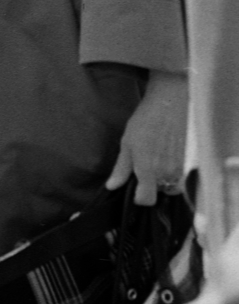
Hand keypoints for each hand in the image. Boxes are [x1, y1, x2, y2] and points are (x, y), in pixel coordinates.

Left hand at [107, 70, 188, 205]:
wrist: (169, 104)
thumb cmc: (145, 122)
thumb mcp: (127, 144)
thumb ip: (121, 169)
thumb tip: (112, 186)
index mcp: (148, 170)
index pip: (146, 200)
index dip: (139, 198)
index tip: (136, 190)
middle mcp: (167, 174)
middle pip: (160, 194)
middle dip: (153, 185)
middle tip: (147, 167)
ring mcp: (182, 169)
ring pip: (173, 187)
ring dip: (165, 180)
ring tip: (158, 160)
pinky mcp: (192, 163)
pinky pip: (183, 177)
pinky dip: (176, 172)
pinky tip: (169, 156)